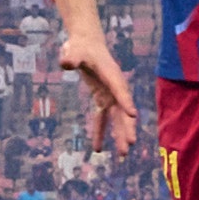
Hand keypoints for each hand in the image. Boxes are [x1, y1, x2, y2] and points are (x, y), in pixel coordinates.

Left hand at [64, 32, 140, 156]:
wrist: (86, 44)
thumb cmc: (80, 47)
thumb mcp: (74, 50)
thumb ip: (71, 57)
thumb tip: (66, 63)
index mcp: (111, 74)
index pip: (119, 89)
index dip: (126, 101)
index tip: (132, 115)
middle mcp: (115, 87)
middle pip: (123, 110)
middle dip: (127, 128)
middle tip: (130, 144)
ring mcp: (110, 94)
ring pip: (117, 118)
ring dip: (120, 135)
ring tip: (123, 155)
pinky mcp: (102, 99)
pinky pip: (102, 119)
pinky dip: (101, 132)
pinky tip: (98, 149)